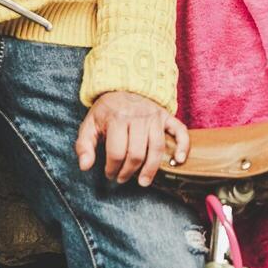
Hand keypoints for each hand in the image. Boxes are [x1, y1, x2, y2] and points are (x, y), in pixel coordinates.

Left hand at [75, 90, 189, 186]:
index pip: (116, 152)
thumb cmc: (107, 111)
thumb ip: (84, 145)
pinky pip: (180, 131)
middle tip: (122, 178)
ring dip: (151, 168)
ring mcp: (154, 117)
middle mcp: (138, 117)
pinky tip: (179, 160)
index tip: (109, 174)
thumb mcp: (89, 124)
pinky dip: (183, 146)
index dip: (111, 168)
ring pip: (156, 147)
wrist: (125, 86)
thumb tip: (85, 167)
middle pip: (136, 153)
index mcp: (117, 118)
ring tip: (144, 181)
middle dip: (128, 171)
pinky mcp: (166, 116)